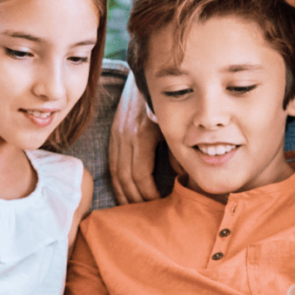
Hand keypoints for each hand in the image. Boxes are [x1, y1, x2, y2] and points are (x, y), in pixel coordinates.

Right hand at [109, 72, 163, 203]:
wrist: (142, 80)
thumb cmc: (164, 104)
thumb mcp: (173, 125)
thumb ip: (176, 151)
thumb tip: (181, 177)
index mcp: (141, 134)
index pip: (141, 174)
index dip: (149, 193)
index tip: (160, 203)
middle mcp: (125, 136)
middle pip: (126, 178)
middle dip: (135, 199)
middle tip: (147, 215)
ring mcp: (116, 136)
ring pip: (116, 173)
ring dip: (124, 194)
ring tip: (134, 210)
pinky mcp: (113, 136)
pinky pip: (112, 165)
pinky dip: (118, 183)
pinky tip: (125, 193)